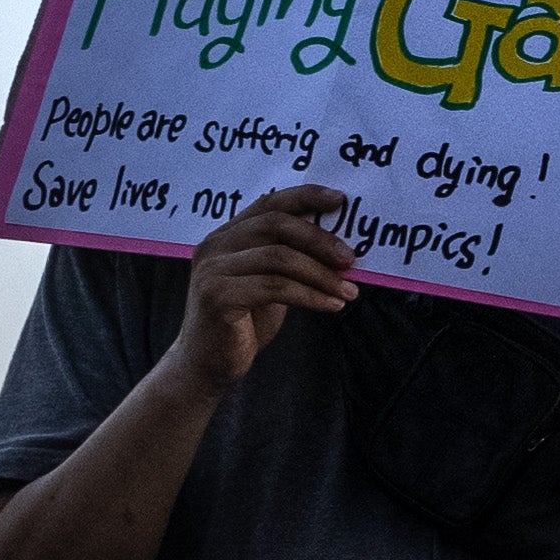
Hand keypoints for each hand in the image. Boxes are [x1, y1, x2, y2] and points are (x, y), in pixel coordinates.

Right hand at [163, 186, 364, 396]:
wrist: (209, 363)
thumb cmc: (245, 320)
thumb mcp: (270, 280)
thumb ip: (290, 256)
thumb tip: (342, 245)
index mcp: (227, 235)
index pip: (268, 203)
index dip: (305, 196)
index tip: (341, 199)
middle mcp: (214, 245)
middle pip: (275, 225)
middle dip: (320, 239)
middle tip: (350, 259)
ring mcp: (212, 269)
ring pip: (279, 257)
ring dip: (321, 275)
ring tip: (349, 291)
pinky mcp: (216, 295)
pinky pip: (275, 287)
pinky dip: (311, 296)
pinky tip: (332, 305)